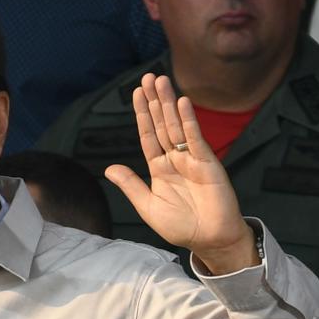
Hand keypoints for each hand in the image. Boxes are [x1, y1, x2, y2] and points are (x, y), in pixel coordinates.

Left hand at [104, 73, 258, 273]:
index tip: (137, 93)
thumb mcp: (148, 206)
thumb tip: (109, 168)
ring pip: (176, 126)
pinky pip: (195, 138)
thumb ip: (131, 185)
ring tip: (161, 81)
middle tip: (148, 77)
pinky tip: (181, 103)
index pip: (148, 135)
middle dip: (155, 101)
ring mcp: (192, 159)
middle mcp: (175, 159)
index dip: (142, 115)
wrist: (209, 240)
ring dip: (168, 103)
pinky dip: (188, 121)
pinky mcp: (208, 163)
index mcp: (159, 168)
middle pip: (162, 124)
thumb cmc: (180, 226)